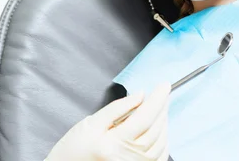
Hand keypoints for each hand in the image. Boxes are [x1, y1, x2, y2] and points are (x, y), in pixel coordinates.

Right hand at [46, 83, 170, 160]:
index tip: (164, 85)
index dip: (157, 99)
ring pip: (160, 143)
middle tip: (163, 93)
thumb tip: (140, 96)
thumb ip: (117, 108)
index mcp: (114, 144)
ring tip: (161, 107)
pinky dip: (164, 140)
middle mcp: (127, 159)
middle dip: (162, 108)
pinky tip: (160, 128)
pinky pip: (159, 156)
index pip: (144, 117)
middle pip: (155, 129)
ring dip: (164, 122)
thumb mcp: (91, 123)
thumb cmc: (74, 148)